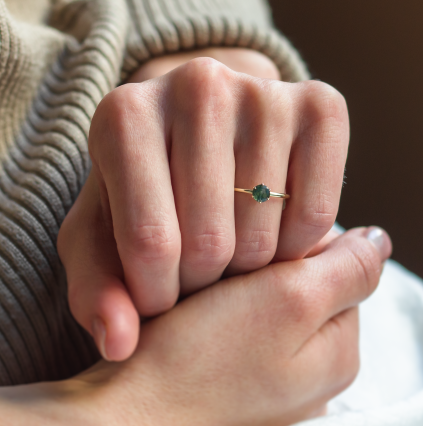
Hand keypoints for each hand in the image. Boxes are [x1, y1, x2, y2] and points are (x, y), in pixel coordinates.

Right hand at [16, 227, 390, 425]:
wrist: (130, 416)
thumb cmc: (205, 358)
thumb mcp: (290, 301)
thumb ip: (348, 269)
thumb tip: (382, 240)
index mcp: (340, 349)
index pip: (341, 267)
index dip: (301, 241)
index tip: (258, 244)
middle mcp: (317, 369)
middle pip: (309, 285)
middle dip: (274, 264)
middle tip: (229, 268)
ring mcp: (279, 377)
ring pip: (275, 300)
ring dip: (249, 282)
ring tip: (210, 291)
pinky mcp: (242, 378)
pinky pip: (248, 324)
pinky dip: (230, 307)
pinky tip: (202, 312)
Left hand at [58, 49, 348, 359]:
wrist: (200, 133)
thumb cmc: (146, 192)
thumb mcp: (102, 238)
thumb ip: (98, 289)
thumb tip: (120, 342)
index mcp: (126, 115)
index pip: (151, 243)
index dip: (157, 296)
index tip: (160, 299)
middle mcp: (197, 84)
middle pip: (211, 241)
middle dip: (204, 284)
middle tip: (199, 276)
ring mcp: (264, 91)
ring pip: (266, 233)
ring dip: (249, 271)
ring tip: (231, 256)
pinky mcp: (321, 104)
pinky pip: (318, 215)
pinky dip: (297, 248)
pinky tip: (273, 237)